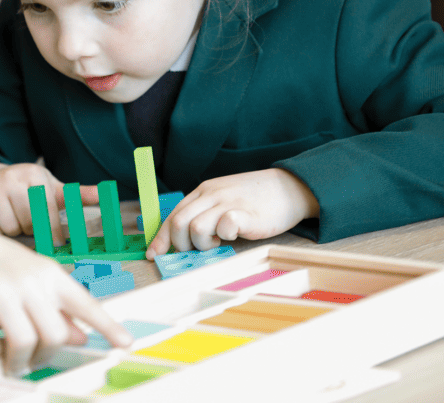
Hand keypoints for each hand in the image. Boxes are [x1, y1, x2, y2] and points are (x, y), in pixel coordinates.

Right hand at [0, 163, 98, 244]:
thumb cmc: (25, 190)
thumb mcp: (52, 188)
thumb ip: (77, 195)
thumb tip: (105, 194)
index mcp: (36, 174)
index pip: (50, 215)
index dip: (54, 234)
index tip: (56, 243)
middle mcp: (13, 176)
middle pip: (31, 224)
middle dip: (31, 230)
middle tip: (27, 224)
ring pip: (11, 230)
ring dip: (12, 232)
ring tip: (10, 219)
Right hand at [0, 227, 131, 374]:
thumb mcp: (31, 276)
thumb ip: (57, 306)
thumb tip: (82, 336)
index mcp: (47, 274)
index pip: (84, 303)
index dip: (106, 325)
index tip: (124, 344)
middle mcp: (27, 281)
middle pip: (54, 334)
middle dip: (45, 356)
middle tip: (31, 361)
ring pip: (24, 343)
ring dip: (18, 362)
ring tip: (10, 362)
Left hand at [145, 168, 318, 257]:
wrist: (290, 187)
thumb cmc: (254, 200)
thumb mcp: (222, 199)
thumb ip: (204, 214)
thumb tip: (183, 241)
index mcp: (202, 192)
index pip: (172, 216)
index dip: (160, 239)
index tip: (153, 256)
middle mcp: (211, 195)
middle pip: (178, 224)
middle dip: (181, 245)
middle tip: (197, 250)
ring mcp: (228, 202)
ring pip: (195, 229)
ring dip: (203, 244)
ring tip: (218, 241)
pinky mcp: (246, 213)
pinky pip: (224, 226)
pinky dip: (225, 236)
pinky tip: (233, 235)